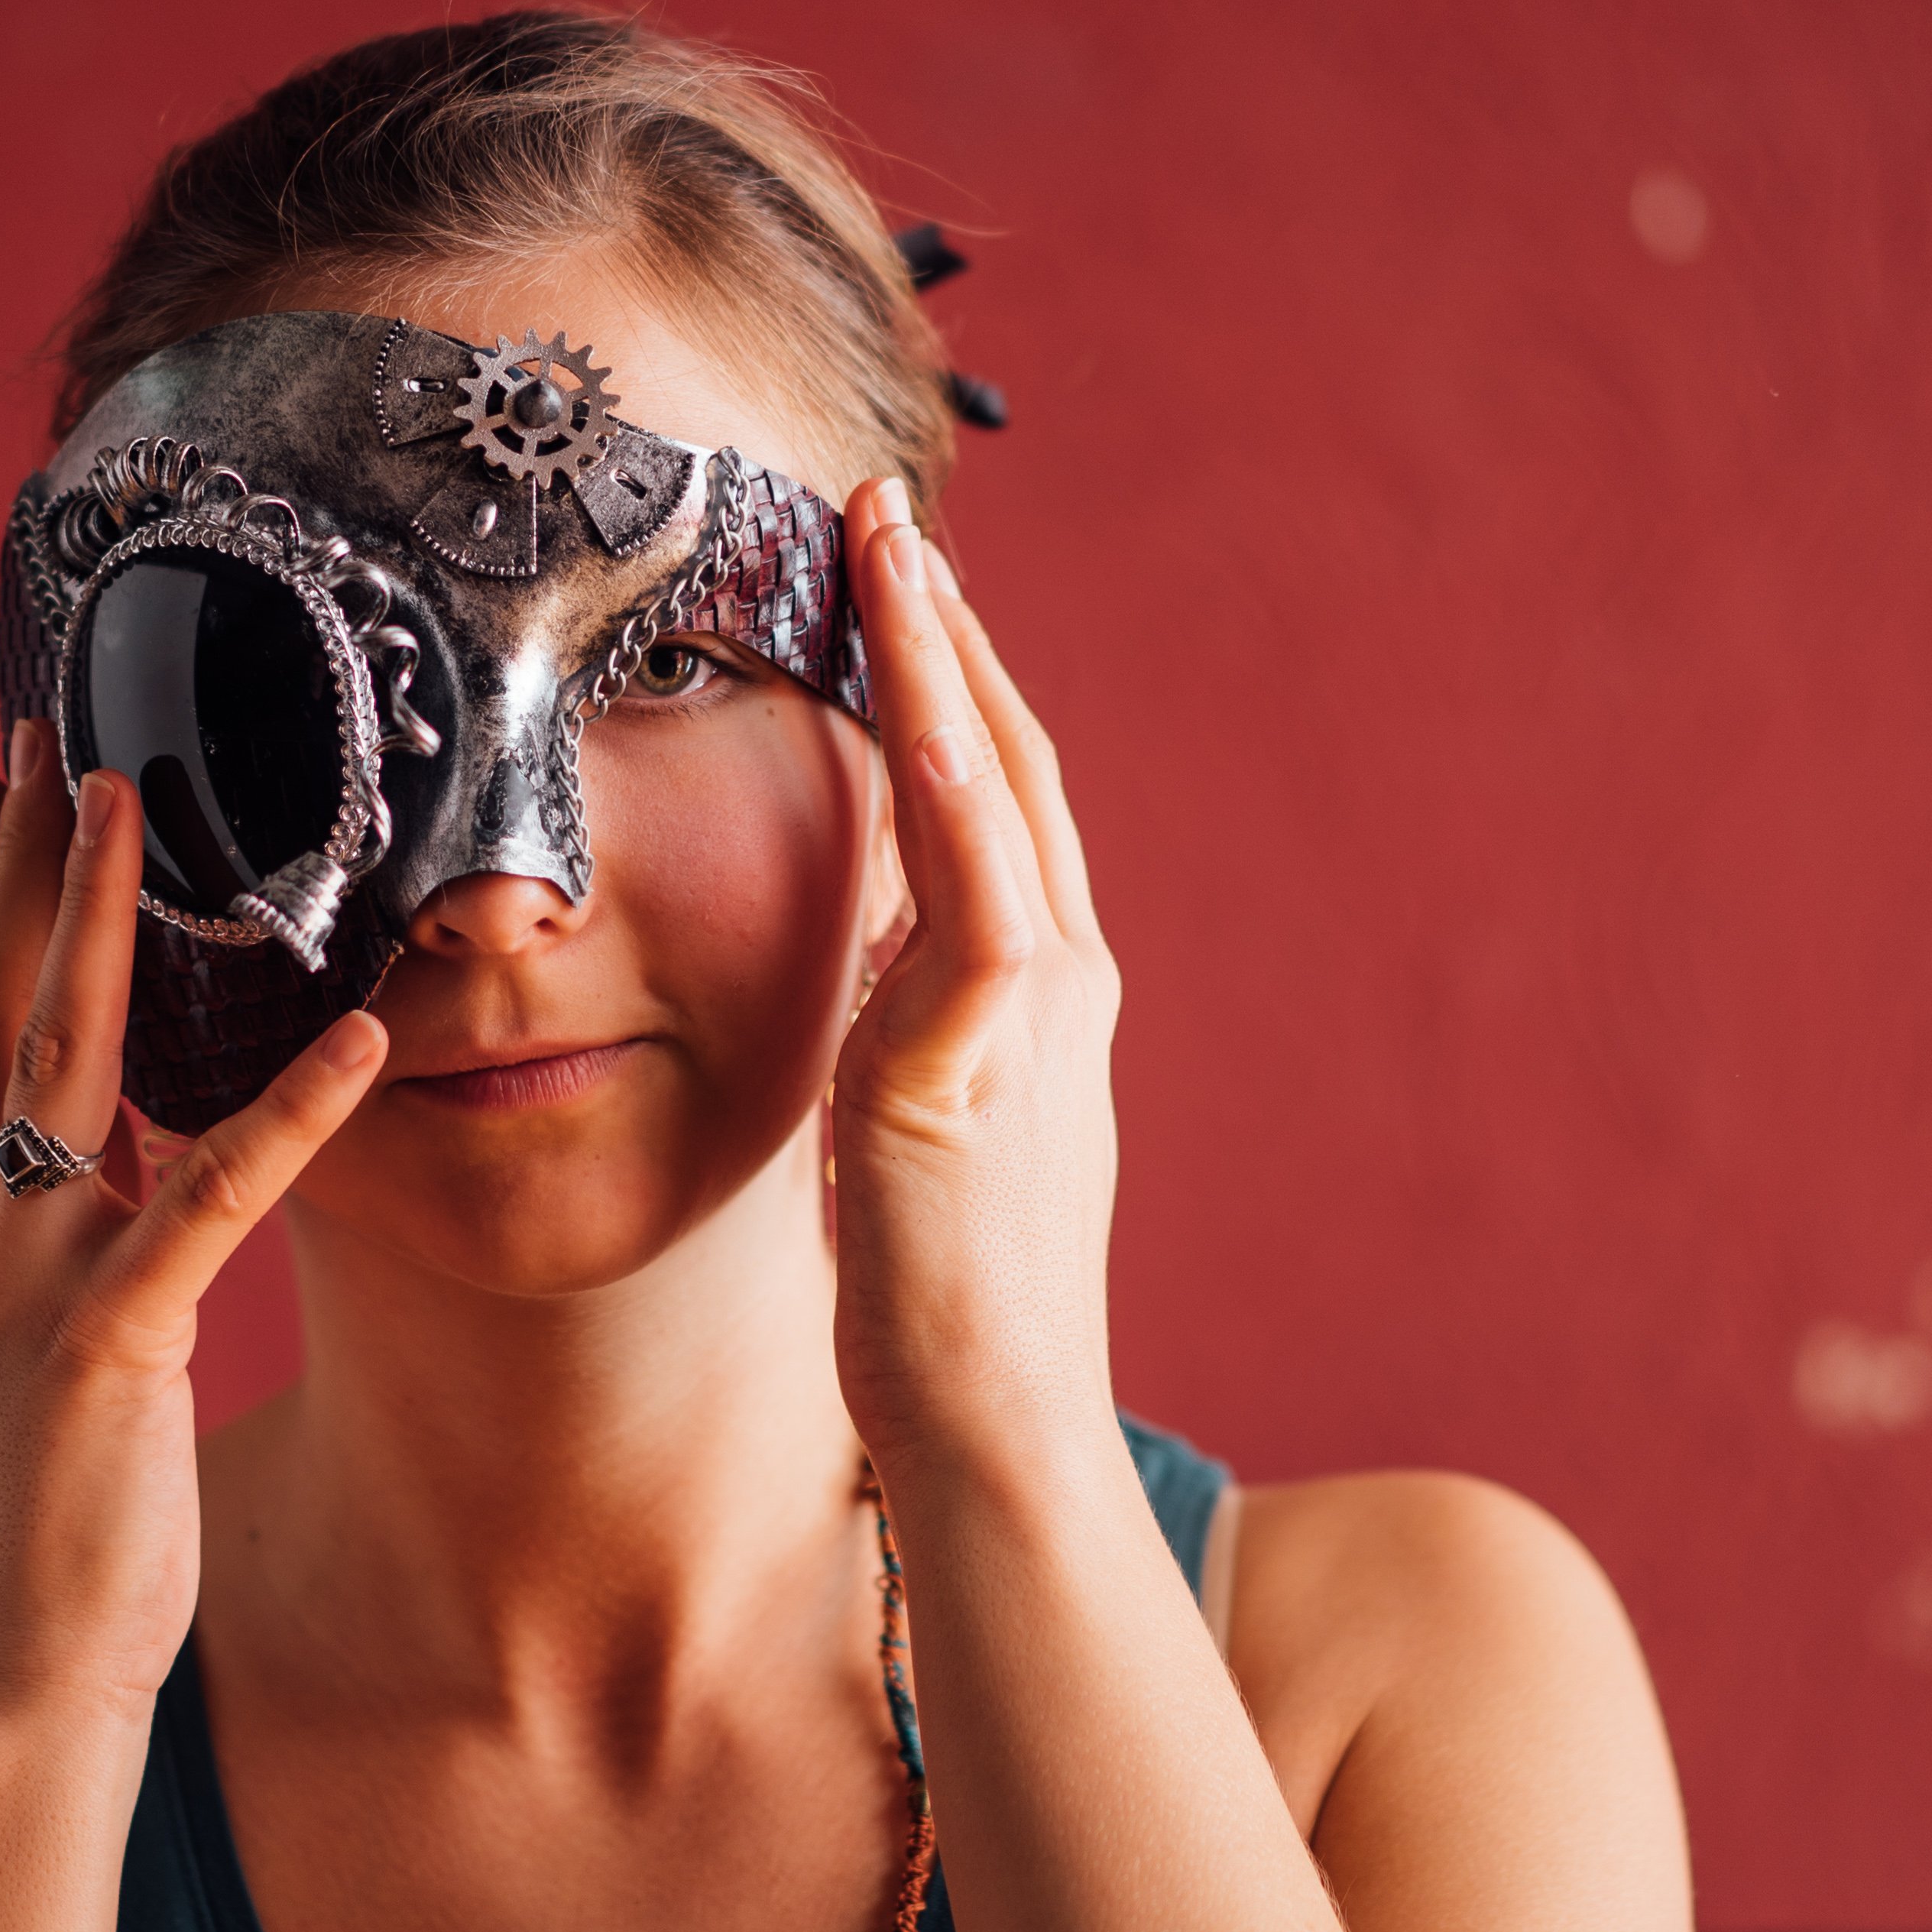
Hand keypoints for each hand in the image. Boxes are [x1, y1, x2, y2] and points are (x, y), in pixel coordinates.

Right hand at [0, 722, 387, 1728]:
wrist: (19, 1672)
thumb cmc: (40, 1521)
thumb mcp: (15, 1349)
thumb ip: (37, 1235)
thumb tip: (90, 1136)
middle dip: (14, 863)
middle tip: (50, 739)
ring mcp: (22, 1284)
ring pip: (64, 1061)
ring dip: (102, 922)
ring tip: (141, 808)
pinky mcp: (113, 1344)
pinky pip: (215, 1197)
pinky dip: (292, 1111)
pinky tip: (361, 1034)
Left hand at [825, 480, 1127, 1487]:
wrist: (992, 1417)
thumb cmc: (945, 1295)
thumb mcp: (917, 1116)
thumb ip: (912, 1020)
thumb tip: (875, 945)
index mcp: (1034, 989)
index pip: (994, 797)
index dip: (947, 681)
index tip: (891, 583)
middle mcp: (1056, 975)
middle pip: (1005, 758)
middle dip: (945, 628)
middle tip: (882, 514)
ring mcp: (1032, 1008)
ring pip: (991, 787)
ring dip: (937, 655)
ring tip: (882, 544)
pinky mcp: (981, 1055)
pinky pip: (971, 887)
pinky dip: (944, 777)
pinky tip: (901, 696)